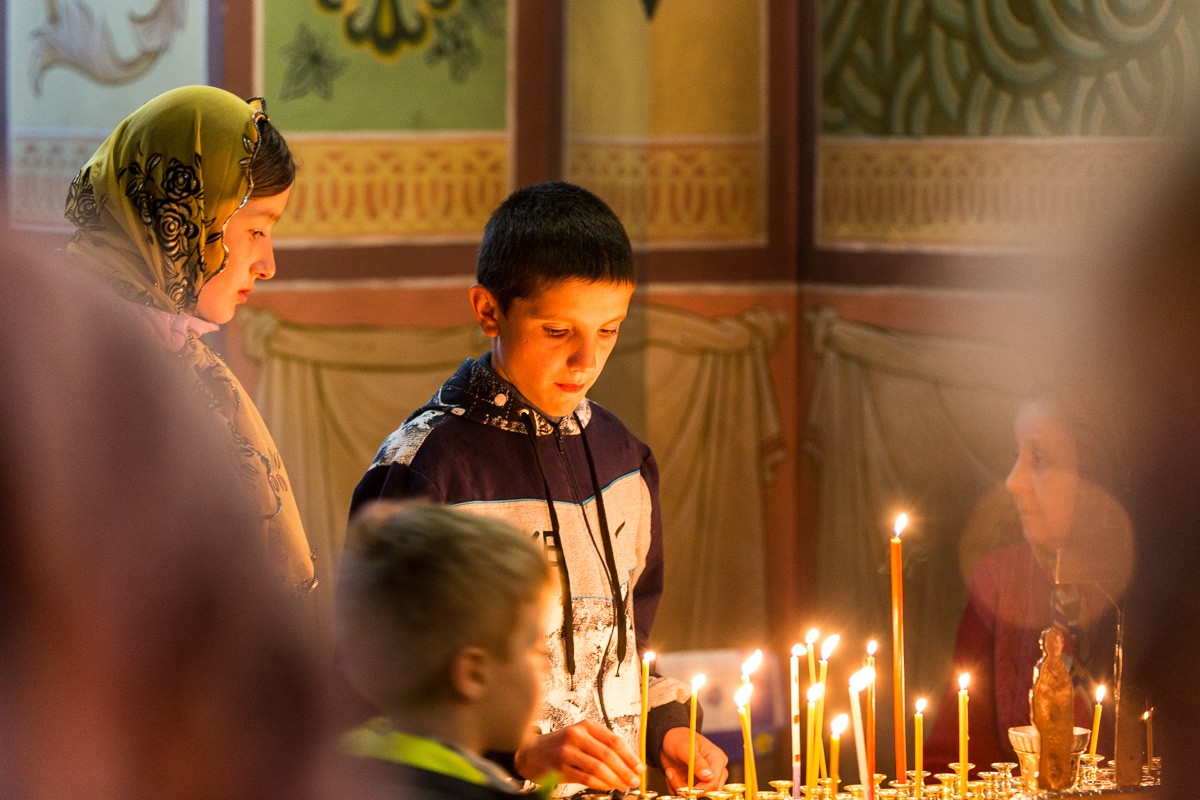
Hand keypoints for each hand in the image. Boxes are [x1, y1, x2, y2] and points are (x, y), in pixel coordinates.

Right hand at [514, 719, 642, 789]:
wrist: (530, 752)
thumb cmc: (559, 745)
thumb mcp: (580, 737)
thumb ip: (600, 745)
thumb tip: (627, 761)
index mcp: (586, 726)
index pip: (614, 740)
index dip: (630, 755)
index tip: (639, 767)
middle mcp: (576, 735)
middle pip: (608, 754)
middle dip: (625, 770)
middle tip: (633, 780)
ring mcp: (567, 751)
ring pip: (598, 767)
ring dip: (614, 779)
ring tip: (622, 786)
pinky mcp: (560, 767)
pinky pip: (586, 777)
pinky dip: (600, 784)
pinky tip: (607, 787)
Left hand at [659, 727, 728, 792]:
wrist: (667, 741)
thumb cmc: (679, 739)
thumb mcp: (685, 747)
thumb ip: (697, 762)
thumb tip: (708, 777)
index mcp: (717, 760)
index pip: (714, 781)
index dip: (701, 790)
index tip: (686, 790)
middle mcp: (714, 772)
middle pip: (707, 792)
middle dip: (687, 789)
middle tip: (672, 776)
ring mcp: (705, 780)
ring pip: (695, 795)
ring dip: (678, 787)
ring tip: (670, 771)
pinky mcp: (695, 786)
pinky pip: (687, 795)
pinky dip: (675, 788)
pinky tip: (672, 775)